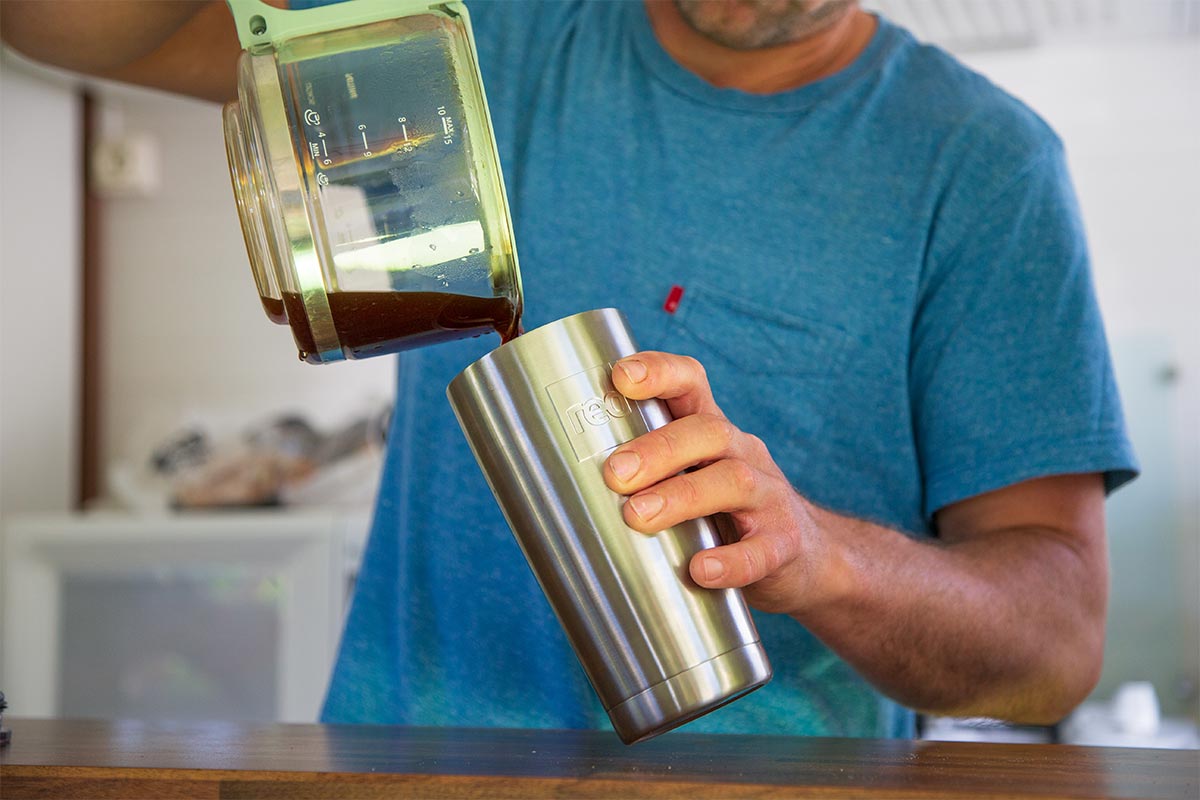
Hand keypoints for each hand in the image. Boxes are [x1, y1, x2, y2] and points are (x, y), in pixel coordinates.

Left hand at [603, 351, 843, 615]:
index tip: (620, 376)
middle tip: (613, 473)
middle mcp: (742, 453)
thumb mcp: (687, 480)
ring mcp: (768, 497)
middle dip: (657, 448)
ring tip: (638, 517)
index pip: (690, 382)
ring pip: (732, 482)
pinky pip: (761, 551)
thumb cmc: (720, 515)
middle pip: (706, 432)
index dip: (659, 372)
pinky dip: (729, 561)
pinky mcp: (782, 544)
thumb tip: (543, 494)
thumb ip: (636, 479)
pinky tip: (700, 570)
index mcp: (711, 431)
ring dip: (682, 496)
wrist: (803, 557)